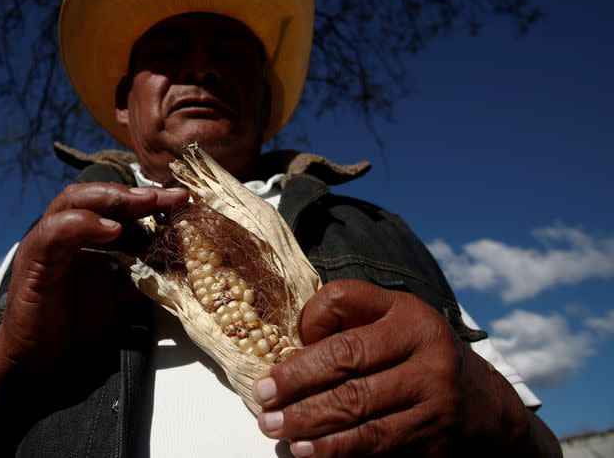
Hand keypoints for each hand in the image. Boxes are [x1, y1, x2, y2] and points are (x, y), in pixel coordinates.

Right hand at [0, 183, 187, 371]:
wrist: (41, 359)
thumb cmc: (77, 323)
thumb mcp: (123, 296)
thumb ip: (144, 274)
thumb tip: (177, 259)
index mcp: (90, 235)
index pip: (120, 205)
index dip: (151, 200)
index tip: (182, 200)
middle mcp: (68, 230)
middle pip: (100, 195)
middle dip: (137, 193)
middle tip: (169, 197)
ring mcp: (49, 240)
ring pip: (75, 201)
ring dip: (112, 199)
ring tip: (145, 203)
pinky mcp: (34, 259)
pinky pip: (55, 232)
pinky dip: (83, 224)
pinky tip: (111, 229)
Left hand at [252, 279, 539, 456]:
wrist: (483, 406)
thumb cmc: (418, 354)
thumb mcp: (393, 320)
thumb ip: (348, 318)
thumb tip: (296, 343)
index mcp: (409, 315)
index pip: (345, 302)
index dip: (309, 322)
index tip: (280, 349)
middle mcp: (426, 354)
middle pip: (348, 364)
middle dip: (297, 383)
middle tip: (263, 399)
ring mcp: (434, 400)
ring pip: (360, 411)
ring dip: (310, 423)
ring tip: (276, 428)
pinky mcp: (434, 440)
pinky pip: (376, 446)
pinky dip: (338, 450)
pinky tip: (309, 451)